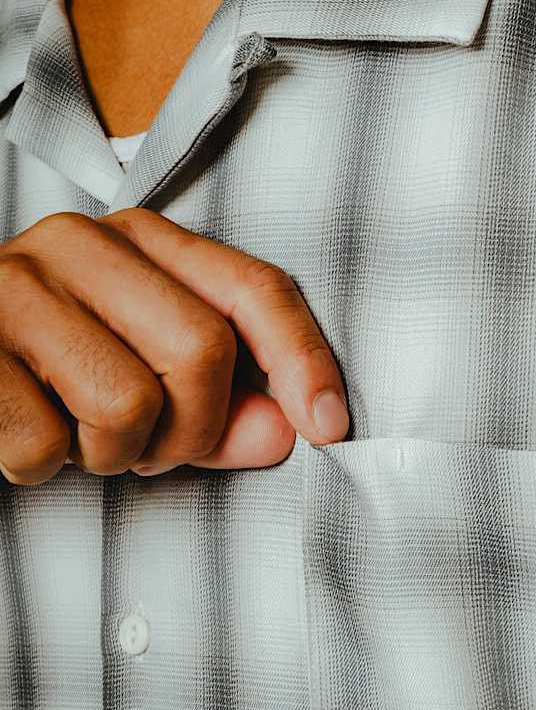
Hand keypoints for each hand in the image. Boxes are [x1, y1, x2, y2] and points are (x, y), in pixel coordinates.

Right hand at [0, 208, 348, 483]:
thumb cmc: (58, 372)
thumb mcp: (152, 381)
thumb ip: (224, 407)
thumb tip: (286, 432)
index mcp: (143, 242)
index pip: (255, 288)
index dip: (303, 361)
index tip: (329, 426)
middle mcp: (79, 244)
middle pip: (202, 351)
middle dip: (194, 432)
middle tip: (152, 450)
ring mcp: (12, 286)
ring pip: (127, 402)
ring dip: (116, 454)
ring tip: (83, 437)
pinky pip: (41, 443)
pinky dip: (44, 467)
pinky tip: (27, 435)